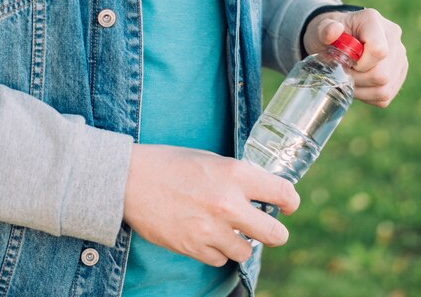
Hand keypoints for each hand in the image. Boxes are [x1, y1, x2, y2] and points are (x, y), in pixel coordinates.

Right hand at [123, 144, 299, 266]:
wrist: (129, 180)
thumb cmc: (171, 164)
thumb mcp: (213, 160)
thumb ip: (239, 177)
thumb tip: (261, 191)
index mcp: (236, 175)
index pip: (283, 193)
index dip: (291, 202)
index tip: (288, 206)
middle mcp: (228, 204)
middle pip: (275, 234)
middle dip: (276, 233)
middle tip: (269, 229)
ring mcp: (210, 230)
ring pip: (246, 251)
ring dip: (242, 243)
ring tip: (230, 231)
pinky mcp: (193, 247)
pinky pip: (220, 260)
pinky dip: (218, 251)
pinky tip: (209, 236)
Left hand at [303, 8, 407, 107]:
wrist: (337, 39)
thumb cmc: (328, 35)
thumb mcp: (320, 30)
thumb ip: (324, 30)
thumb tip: (334, 30)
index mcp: (373, 21)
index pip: (379, 51)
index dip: (360, 65)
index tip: (346, 63)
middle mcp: (392, 36)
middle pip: (383, 74)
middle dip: (359, 80)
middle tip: (344, 74)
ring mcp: (399, 55)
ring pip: (385, 88)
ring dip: (362, 91)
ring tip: (349, 80)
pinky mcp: (399, 71)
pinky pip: (386, 95)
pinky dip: (368, 96)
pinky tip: (358, 85)